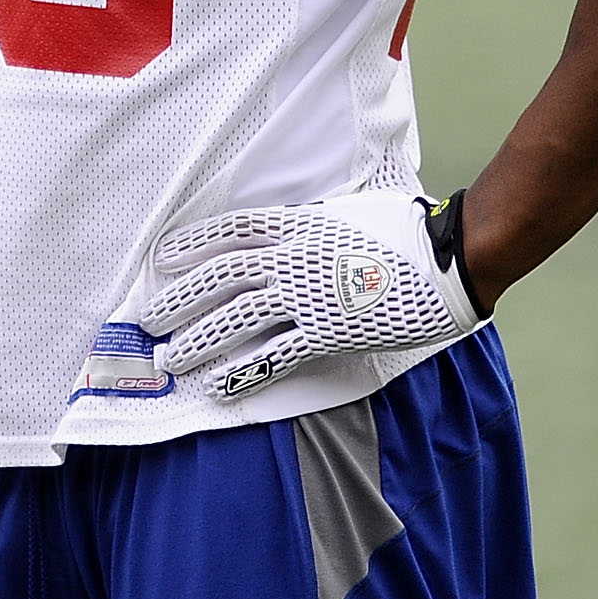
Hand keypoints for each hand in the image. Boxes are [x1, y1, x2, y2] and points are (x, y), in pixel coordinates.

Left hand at [141, 189, 485, 401]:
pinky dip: (244, 371)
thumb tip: (290, 229)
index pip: (230, 231)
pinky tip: (220, 386)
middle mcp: (294, 258)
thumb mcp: (348, 212)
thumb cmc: (405, 231)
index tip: (162, 259)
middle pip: (222, 276)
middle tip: (149, 318)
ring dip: (200, 338)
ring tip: (171, 356)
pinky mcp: (328, 332)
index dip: (192, 245)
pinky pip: (276, 355)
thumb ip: (312, 223)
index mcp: (298, 224)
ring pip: (238, 317)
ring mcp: (309, 296)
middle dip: (181, 298)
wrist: (448, 260)